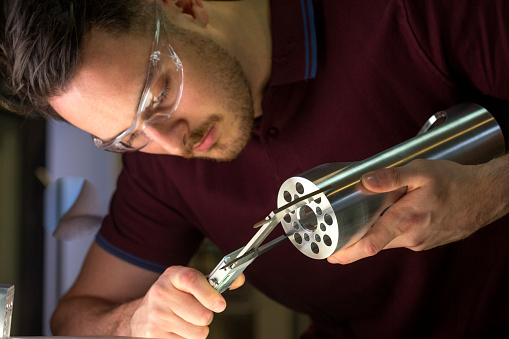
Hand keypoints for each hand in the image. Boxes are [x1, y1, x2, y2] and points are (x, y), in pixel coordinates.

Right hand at [129, 266, 243, 337]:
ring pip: (198, 333)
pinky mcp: (154, 336)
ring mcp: (156, 317)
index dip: (210, 294)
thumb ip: (214, 282)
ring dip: (197, 330)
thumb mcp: (189, 284)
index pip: (192, 280)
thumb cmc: (173, 298)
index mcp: (172, 276)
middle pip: (203, 315)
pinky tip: (176, 331)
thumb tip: (239, 280)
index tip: (220, 304)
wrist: (141, 317)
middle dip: (205, 317)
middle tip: (195, 312)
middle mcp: (161, 294)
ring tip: (185, 322)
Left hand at [327, 158, 508, 263]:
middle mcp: (412, 237)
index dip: (348, 253)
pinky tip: (394, 214)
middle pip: (375, 243)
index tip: (332, 256)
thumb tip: (364, 182)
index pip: (370, 244)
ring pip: (389, 240)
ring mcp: (420, 242)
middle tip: (338, 233)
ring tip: (368, 216)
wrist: (486, 196)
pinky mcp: (426, 242)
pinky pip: (402, 238)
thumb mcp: (421, 171)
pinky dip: (392, 230)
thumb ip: (391, 177)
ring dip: (377, 232)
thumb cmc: (455, 182)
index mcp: (406, 220)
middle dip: (356, 240)